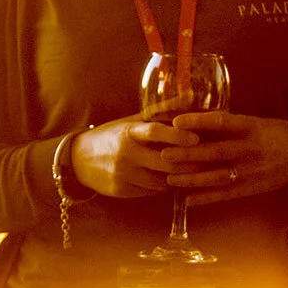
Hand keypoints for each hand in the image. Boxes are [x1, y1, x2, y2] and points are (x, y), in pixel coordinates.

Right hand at [70, 116, 203, 197]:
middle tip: (209, 162)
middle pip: (165, 162)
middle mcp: (124, 153)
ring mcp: (122, 173)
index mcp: (128, 132)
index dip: (177, 135)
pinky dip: (163, 187)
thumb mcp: (132, 121)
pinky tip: (168, 180)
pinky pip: (151, 192)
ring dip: (178, 178)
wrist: (78, 159)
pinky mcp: (121, 190)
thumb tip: (190, 95)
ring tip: (192, 172)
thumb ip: (162, 111)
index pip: (154, 132)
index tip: (196, 138)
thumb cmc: (112, 136)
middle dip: (190, 164)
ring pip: (162, 181)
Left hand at [163, 112, 287, 206]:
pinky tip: (187, 201)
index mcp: (249, 128)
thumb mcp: (252, 122)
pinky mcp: (253, 187)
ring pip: (217, 177)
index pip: (220, 122)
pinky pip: (226, 195)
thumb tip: (190, 119)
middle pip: (214, 152)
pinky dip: (206, 198)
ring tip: (170, 179)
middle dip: (187, 154)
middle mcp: (250, 149)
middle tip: (163, 154)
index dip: (197, 122)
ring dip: (192, 179)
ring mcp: (251, 171)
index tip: (175, 122)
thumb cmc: (273, 132)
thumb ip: (225, 124)